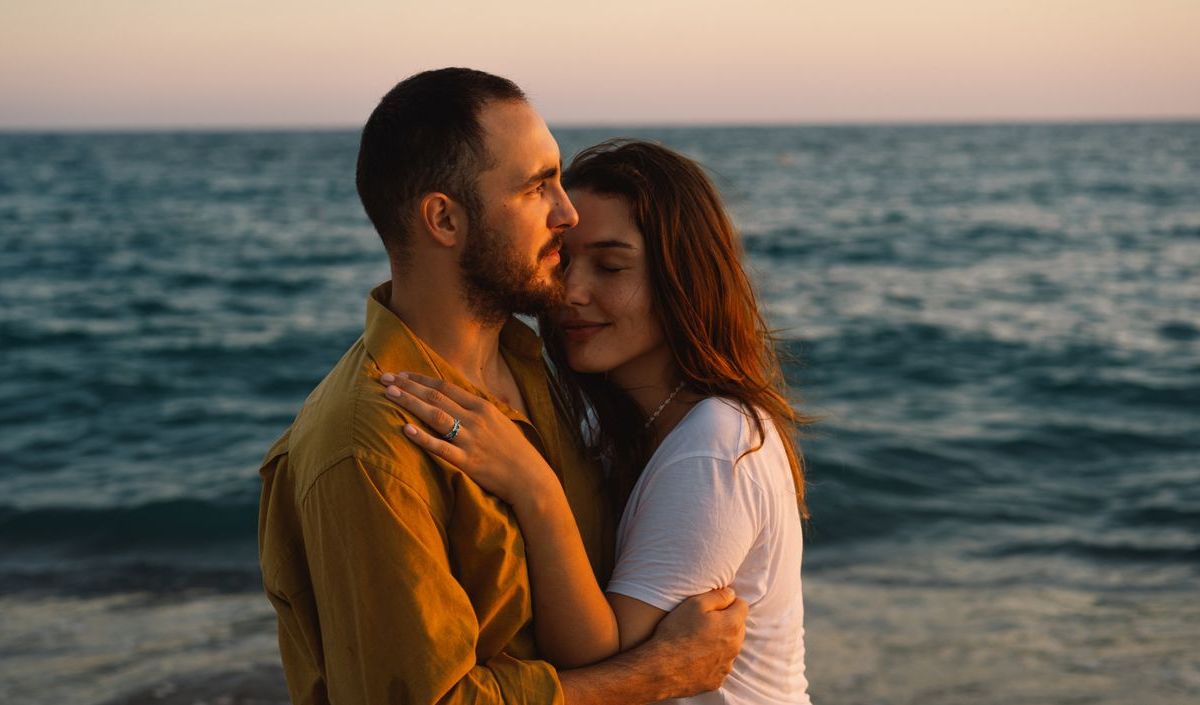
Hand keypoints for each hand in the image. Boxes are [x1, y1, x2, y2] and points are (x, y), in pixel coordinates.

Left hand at [378, 372, 557, 503]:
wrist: (531, 478)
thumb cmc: (514, 451)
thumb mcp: (499, 422)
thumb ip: (477, 410)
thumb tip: (456, 400)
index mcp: (483, 406)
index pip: (445, 386)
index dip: (421, 378)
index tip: (400, 374)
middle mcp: (475, 419)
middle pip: (436, 396)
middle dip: (408, 386)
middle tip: (384, 378)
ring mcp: (471, 440)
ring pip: (435, 416)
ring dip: (410, 403)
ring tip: (389, 394)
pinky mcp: (467, 462)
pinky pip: (441, 447)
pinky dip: (422, 438)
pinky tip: (405, 429)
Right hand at [649, 587, 747, 696]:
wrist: (661, 668)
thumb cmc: (677, 632)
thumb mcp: (694, 604)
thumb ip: (718, 596)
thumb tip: (731, 593)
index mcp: (732, 625)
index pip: (742, 605)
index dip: (728, 602)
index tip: (713, 605)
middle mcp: (735, 647)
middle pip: (738, 627)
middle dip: (726, 622)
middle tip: (703, 622)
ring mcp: (726, 666)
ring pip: (730, 648)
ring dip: (720, 642)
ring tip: (697, 641)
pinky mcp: (716, 681)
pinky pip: (719, 666)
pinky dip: (712, 661)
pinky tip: (695, 657)